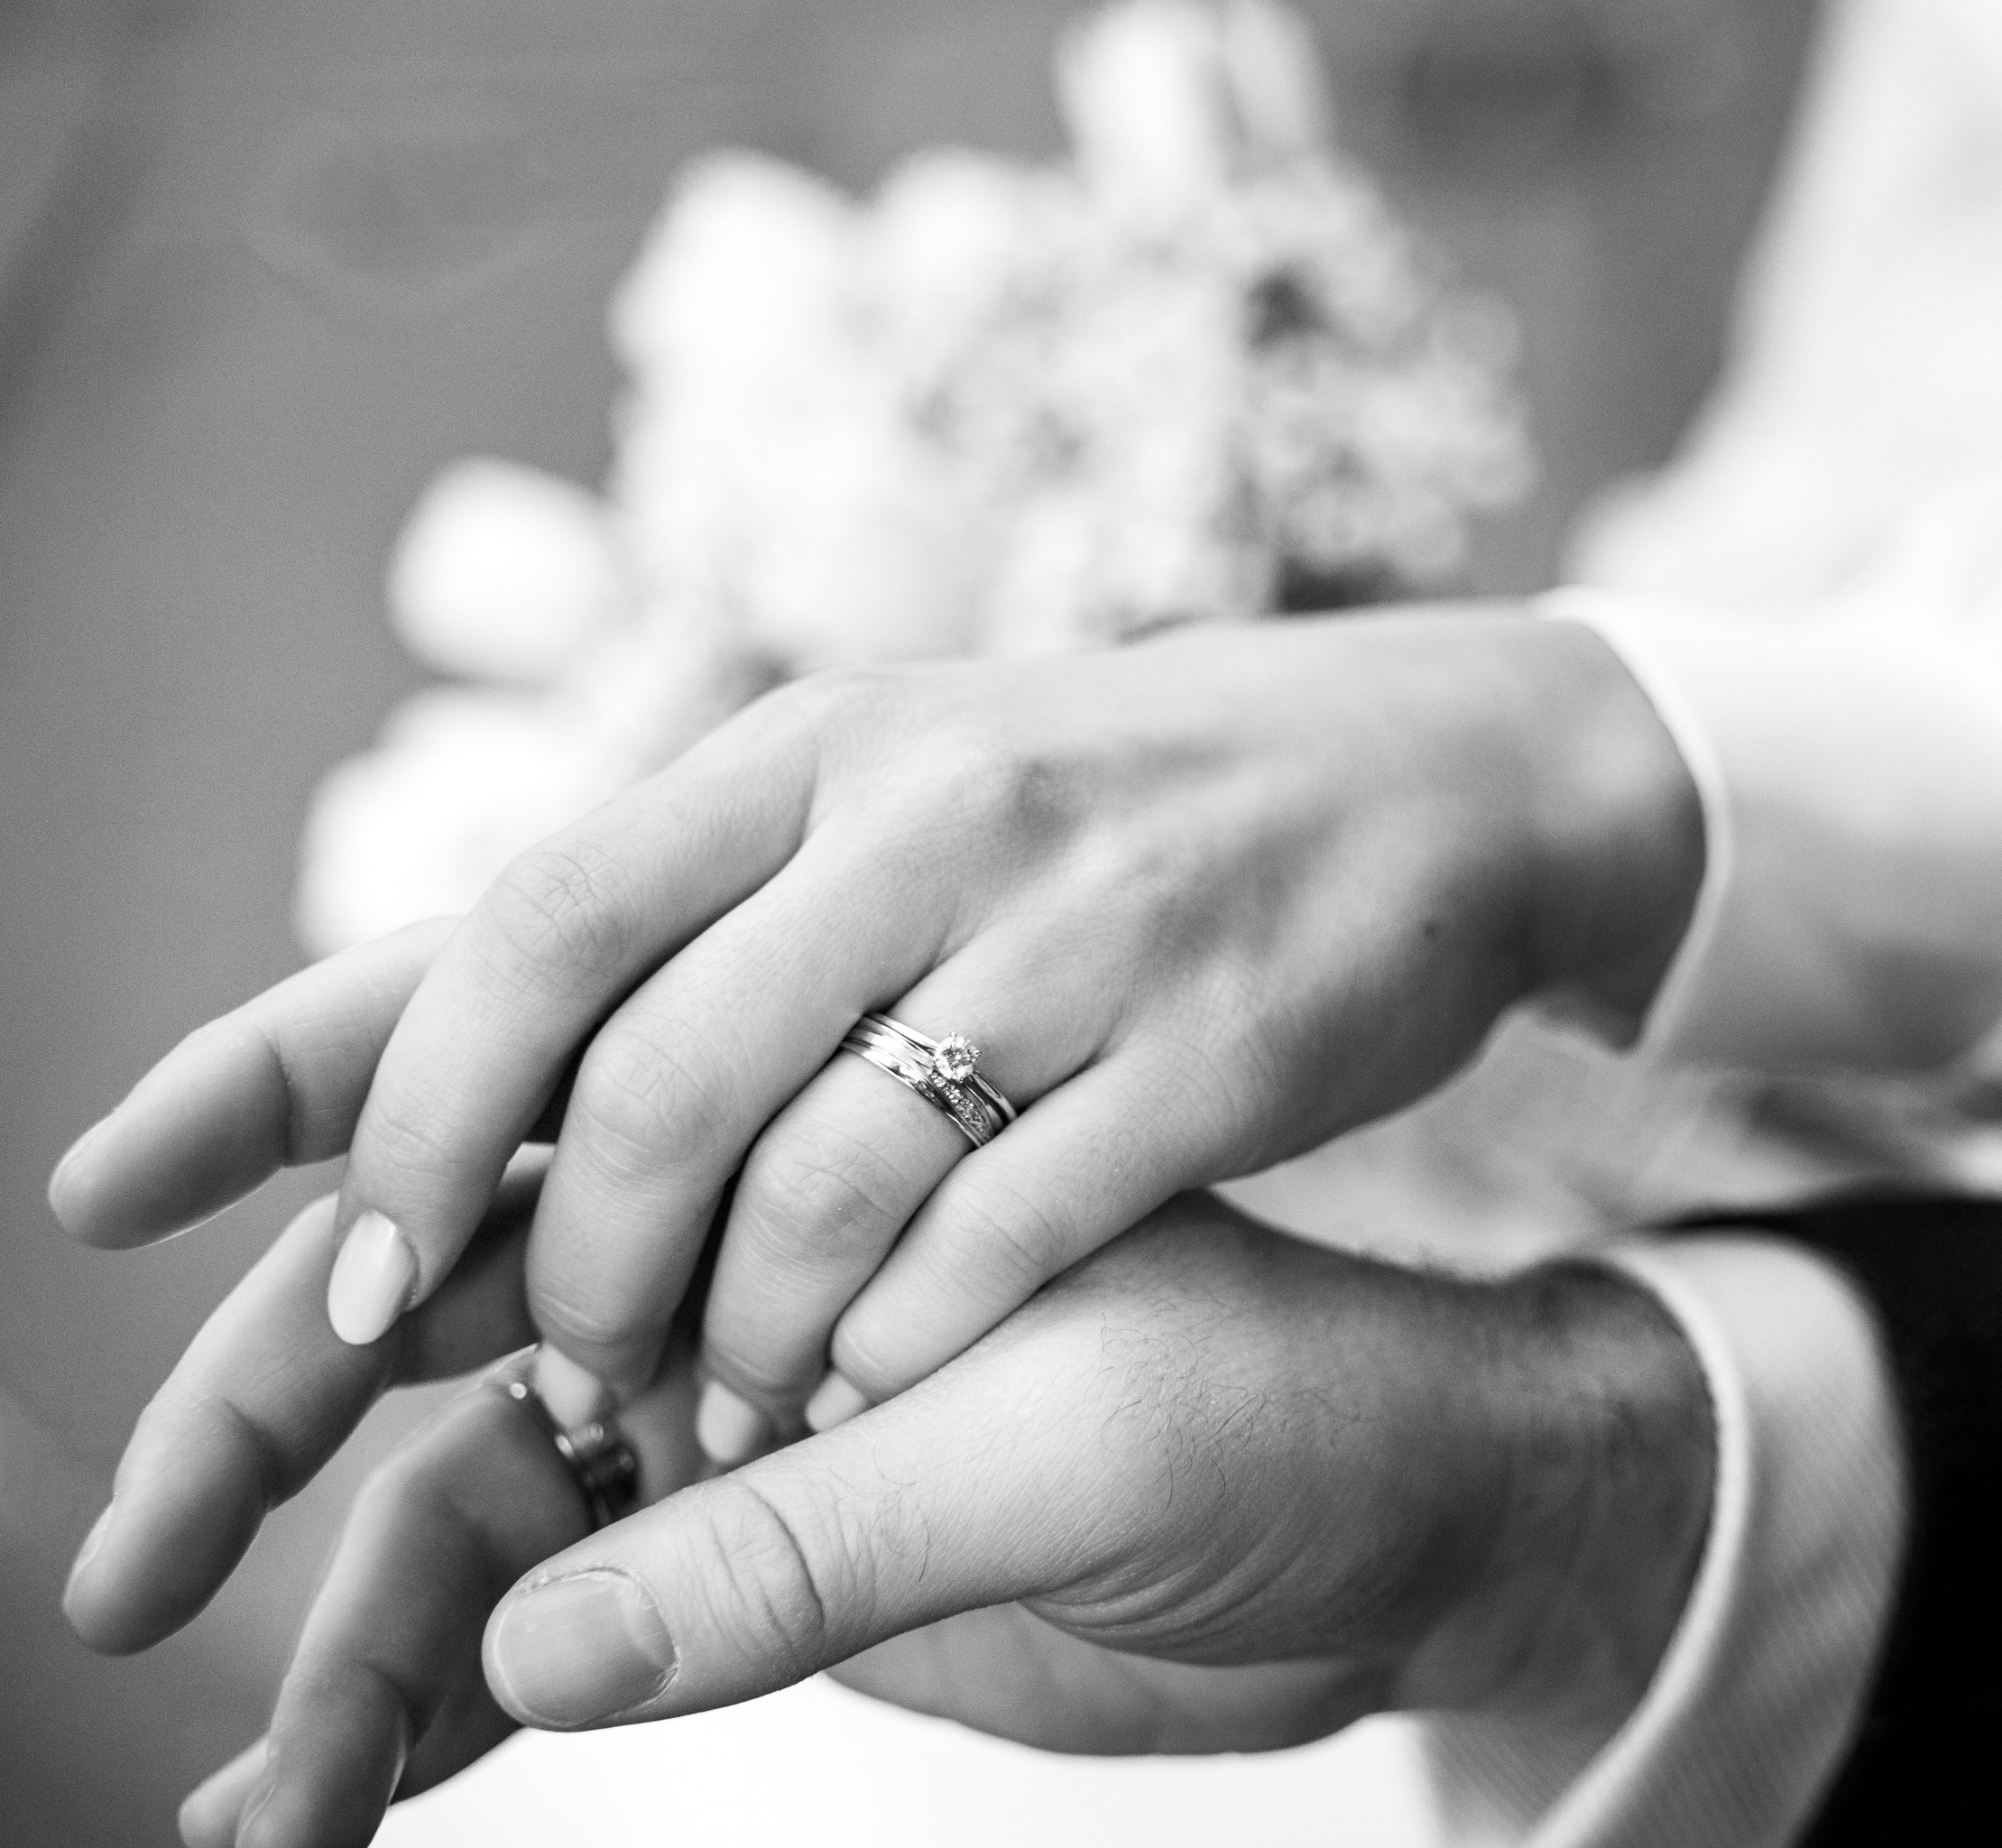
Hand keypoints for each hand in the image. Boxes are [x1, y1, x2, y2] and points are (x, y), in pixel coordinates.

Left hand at [50, 609, 1699, 1456]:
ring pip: (827, 1189)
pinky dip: (909, 1341)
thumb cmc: (1099, 812)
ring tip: (729, 1404)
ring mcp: (1078, 930)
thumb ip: (703, 902)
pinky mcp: (1214, 1047)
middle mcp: (928, 815)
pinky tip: (884, 1382)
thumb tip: (458, 1065)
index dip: (396, 1121)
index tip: (339, 1291)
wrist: (1415, 773)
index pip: (533, 928)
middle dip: (577, 1275)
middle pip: (655, 1087)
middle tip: (571, 1378)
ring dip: (743, 1339)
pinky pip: (1005, 1238)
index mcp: (812, 751)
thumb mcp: (892, 785)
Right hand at [131, 1192, 1711, 1847]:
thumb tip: (537, 1646)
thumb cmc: (1286, 1401)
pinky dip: (466, 1703)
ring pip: (485, 1494)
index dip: (290, 1103)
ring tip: (255, 1800)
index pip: (498, 1062)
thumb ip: (809, 1541)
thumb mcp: (1062, 1447)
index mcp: (798, 1123)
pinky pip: (583, 1618)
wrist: (1414, 1510)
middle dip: (258, 1420)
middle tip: (123, 1579)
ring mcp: (745, 1397)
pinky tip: (355, 1796)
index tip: (103, 1177)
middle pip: (433, 1297)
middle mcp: (744, 1238)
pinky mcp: (782, 1538)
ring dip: (352, 1631)